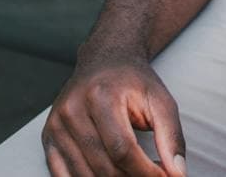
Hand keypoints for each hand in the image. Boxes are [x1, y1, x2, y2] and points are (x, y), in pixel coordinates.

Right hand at [42, 53, 185, 176]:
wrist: (104, 60)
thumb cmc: (134, 82)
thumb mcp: (160, 101)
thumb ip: (171, 137)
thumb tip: (178, 174)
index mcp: (100, 96)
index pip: (123, 149)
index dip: (145, 172)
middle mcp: (72, 109)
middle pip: (103, 166)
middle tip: (152, 176)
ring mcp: (56, 125)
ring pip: (84, 175)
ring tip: (134, 174)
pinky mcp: (48, 137)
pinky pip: (63, 175)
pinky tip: (109, 176)